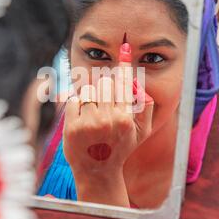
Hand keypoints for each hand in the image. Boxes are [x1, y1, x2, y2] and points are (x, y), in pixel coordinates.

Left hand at [63, 42, 153, 205]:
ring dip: (90, 96)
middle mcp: (108, 119)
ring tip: (93, 114)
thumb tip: (140, 84)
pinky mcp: (72, 127)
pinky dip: (76, 104)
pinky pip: (73, 99)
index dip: (124, 65)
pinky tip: (81, 118)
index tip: (124, 47)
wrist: (98, 172)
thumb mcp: (142, 132)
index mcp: (126, 118)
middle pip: (104, 83)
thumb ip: (146, 107)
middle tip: (104, 102)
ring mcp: (88, 123)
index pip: (124, 84)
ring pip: (88, 89)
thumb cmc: (121, 148)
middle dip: (104, 88)